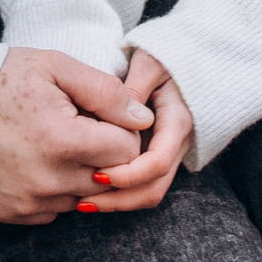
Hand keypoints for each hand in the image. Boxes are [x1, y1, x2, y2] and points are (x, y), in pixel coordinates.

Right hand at [0, 48, 152, 224]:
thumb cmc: (0, 78)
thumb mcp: (55, 67)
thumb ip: (106, 92)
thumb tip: (144, 119)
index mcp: (65, 141)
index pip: (128, 151)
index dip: (120, 131)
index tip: (98, 115)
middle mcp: (49, 180)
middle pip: (109, 180)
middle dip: (103, 154)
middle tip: (75, 126)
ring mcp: (29, 202)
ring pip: (84, 198)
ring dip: (79, 174)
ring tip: (52, 142)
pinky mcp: (12, 214)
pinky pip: (54, 210)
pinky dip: (54, 190)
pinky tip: (34, 161)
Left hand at [80, 50, 192, 212]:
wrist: (180, 63)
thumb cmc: (162, 58)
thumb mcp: (148, 63)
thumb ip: (135, 87)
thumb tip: (123, 113)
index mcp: (177, 122)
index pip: (157, 162)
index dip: (128, 174)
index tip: (97, 173)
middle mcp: (175, 145)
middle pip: (153, 187)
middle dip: (119, 199)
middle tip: (82, 202)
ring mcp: (166, 153)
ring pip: (148, 192)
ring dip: (117, 202)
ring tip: (80, 203)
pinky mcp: (154, 157)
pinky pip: (140, 185)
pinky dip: (118, 193)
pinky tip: (88, 192)